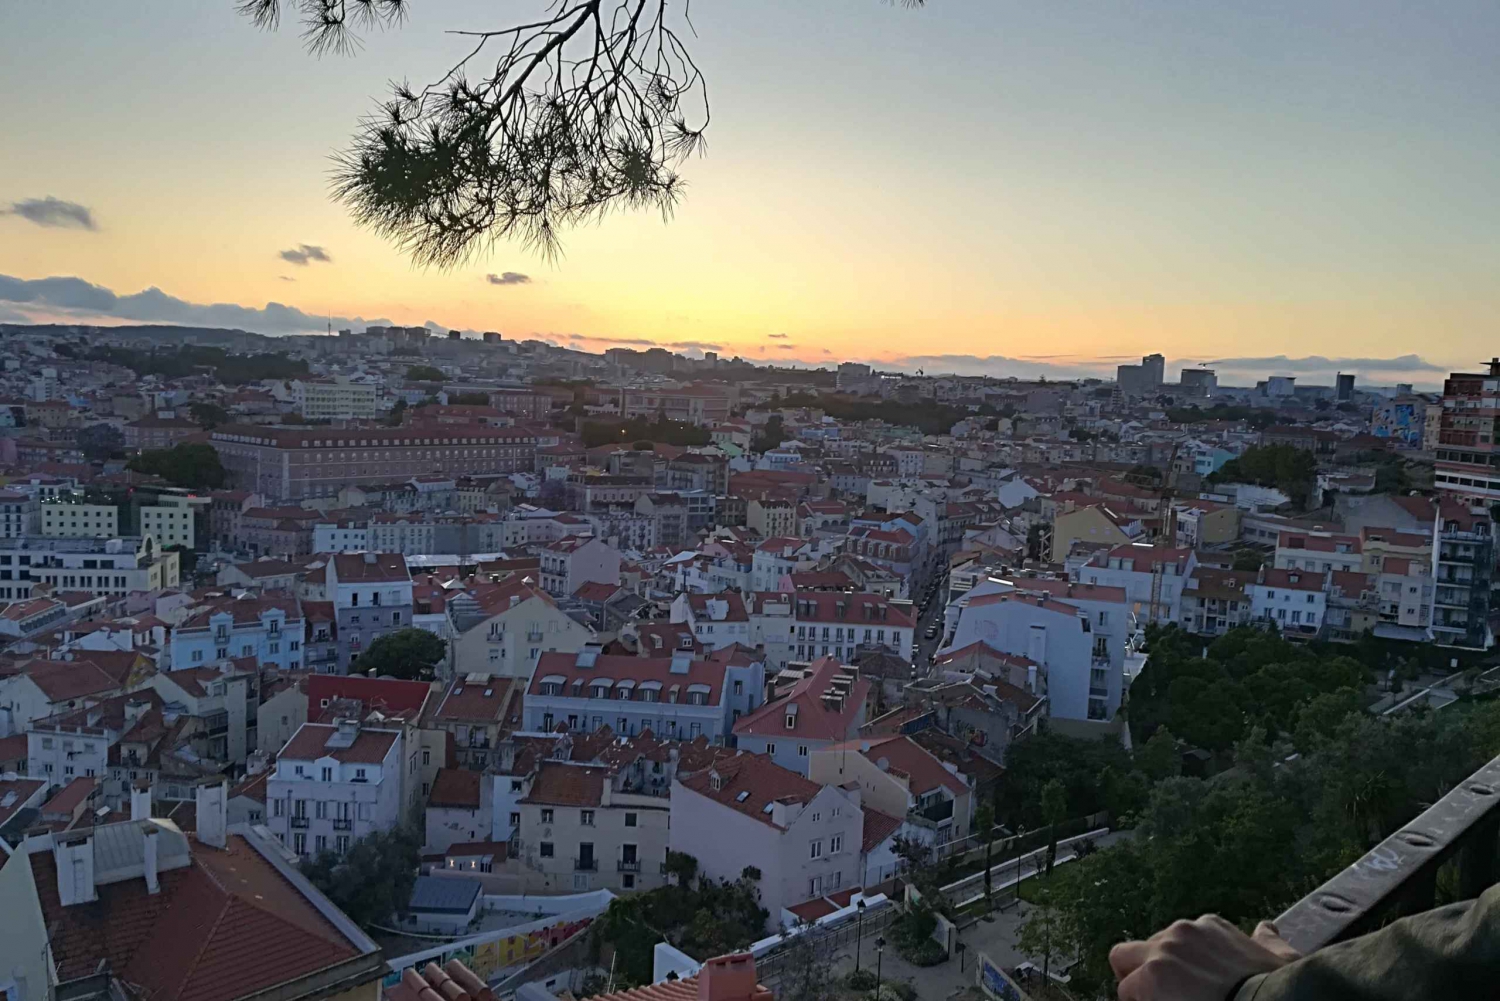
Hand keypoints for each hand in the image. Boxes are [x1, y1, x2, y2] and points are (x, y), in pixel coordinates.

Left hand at [1109, 916, 1300, 1000]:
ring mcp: (1163, 952)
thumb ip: (1268, 942)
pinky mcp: (1150, 976)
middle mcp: (1182, 932)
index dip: (1179, 965)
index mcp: (1210, 926)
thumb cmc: (1278, 986)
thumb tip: (1267, 929)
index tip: (1190, 985)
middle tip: (1164, 995)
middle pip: (1144, 946)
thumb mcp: (1279, 957)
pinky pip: (1125, 991)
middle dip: (1146, 968)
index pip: (1177, 939)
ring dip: (1136, 985)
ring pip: (1124, 962)